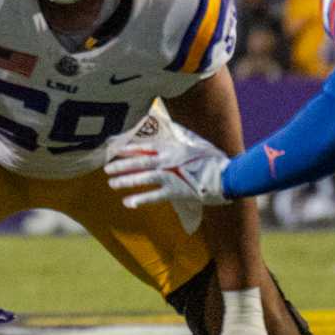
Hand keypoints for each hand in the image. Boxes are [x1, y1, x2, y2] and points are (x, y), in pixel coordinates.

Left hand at [105, 120, 229, 229]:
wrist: (228, 175)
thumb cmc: (214, 159)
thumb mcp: (196, 143)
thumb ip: (182, 139)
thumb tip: (173, 132)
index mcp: (172, 148)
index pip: (146, 146)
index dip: (129, 148)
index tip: (114, 149)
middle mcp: (168, 161)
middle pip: (140, 161)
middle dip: (122, 164)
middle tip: (106, 167)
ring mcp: (171, 176)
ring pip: (143, 177)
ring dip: (126, 180)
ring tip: (112, 183)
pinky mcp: (176, 191)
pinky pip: (155, 196)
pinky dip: (141, 199)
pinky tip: (128, 202)